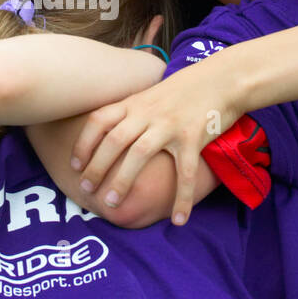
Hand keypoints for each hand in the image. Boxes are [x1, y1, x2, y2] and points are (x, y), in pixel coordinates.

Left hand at [72, 61, 242, 225]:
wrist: (223, 78)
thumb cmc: (186, 88)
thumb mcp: (152, 93)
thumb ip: (132, 110)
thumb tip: (109, 130)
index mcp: (135, 102)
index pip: (98, 120)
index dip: (83, 144)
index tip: (74, 166)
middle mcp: (147, 112)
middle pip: (114, 141)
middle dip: (96, 168)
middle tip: (86, 191)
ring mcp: (169, 125)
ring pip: (138, 156)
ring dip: (122, 181)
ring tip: (111, 204)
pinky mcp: (192, 137)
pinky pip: (184, 174)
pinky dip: (181, 199)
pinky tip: (178, 220)